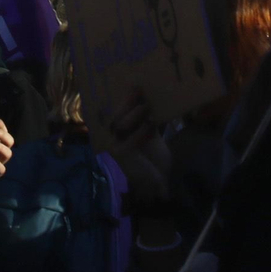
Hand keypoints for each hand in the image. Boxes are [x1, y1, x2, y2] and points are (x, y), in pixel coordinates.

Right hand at [108, 87, 170, 206]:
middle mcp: (113, 139)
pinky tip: (150, 125)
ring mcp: (115, 148)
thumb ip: (148, 121)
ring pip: (118, 126)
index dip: (124, 99)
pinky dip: (140, 132)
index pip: (117, 112)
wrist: (157, 184)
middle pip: (115, 116)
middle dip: (127, 103)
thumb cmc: (154, 160)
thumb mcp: (152, 136)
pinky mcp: (122, 157)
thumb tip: (151, 100)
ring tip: (146, 108)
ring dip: (133, 115)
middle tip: (139, 92)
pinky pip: (128, 141)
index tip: (136, 86)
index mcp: (119, 132)